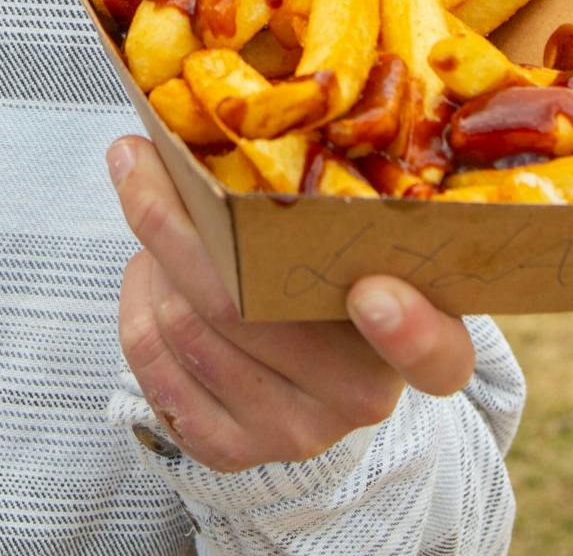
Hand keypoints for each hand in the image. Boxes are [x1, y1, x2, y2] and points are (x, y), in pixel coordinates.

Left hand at [109, 136, 476, 473]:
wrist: (302, 379)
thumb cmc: (326, 278)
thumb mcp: (350, 241)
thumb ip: (323, 201)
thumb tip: (207, 123)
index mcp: (420, 339)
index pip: (438, 356)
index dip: (410, 332)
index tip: (373, 293)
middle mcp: (360, 398)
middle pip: (246, 304)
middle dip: (170, 217)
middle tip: (136, 156)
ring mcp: (292, 431)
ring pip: (183, 320)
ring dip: (150, 253)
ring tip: (155, 217)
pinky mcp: (226, 448)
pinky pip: (149, 356)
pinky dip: (134, 296)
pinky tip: (149, 273)